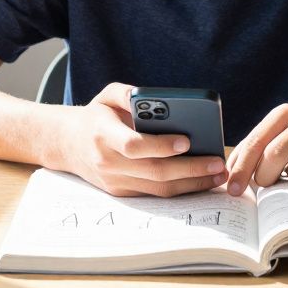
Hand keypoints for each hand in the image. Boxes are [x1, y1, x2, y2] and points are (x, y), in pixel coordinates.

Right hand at [59, 82, 226, 196]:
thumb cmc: (96, 116)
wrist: (69, 145)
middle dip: (190, 169)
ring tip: (218, 175)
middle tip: (217, 163)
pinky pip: (156, 195)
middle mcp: (109, 163)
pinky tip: (203, 181)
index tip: (186, 141)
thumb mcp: (106, 96)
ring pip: (159, 189)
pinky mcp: (123, 193)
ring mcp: (116, 182)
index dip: (160, 146)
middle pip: (154, 171)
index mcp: (103, 135)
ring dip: (192, 184)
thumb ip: (126, 93)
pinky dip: (182, 190)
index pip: (134, 146)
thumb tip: (148, 96)